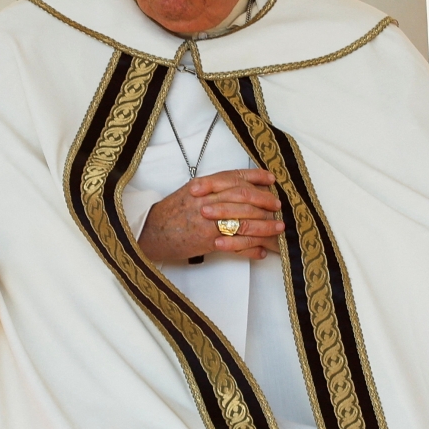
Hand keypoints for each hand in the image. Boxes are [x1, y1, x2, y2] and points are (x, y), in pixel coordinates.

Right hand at [137, 169, 283, 261]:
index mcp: (202, 186)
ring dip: (265, 225)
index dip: (255, 177)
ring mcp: (208, 222)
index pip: (234, 177)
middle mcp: (206, 200)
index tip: (271, 179)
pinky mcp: (208, 241)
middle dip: (265, 200)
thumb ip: (211, 187)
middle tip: (278, 205)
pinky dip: (250, 249)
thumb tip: (238, 186)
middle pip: (244, 196)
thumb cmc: (170, 213)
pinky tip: (261, 251)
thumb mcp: (189, 192)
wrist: (150, 233)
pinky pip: (236, 245)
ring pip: (244, 220)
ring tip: (278, 228)